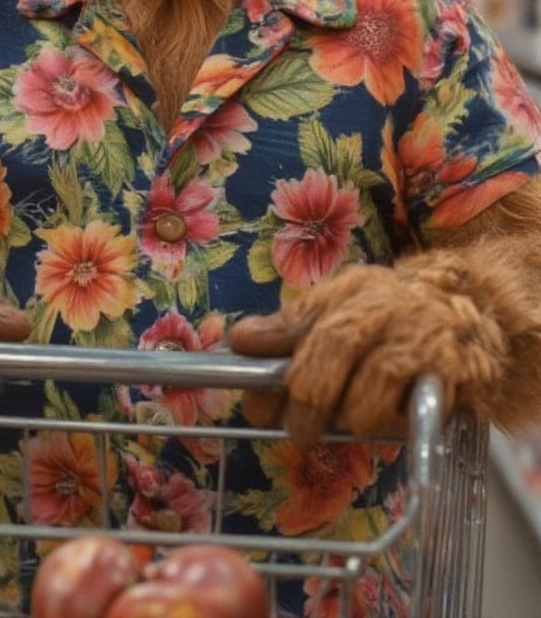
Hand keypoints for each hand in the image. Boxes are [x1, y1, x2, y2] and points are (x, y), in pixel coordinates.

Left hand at [227, 259, 506, 442]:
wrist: (476, 310)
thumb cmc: (394, 316)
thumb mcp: (344, 310)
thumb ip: (294, 328)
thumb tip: (242, 341)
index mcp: (351, 289)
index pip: (304, 319)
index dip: (274, 359)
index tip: (254, 400)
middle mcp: (385, 305)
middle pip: (336, 345)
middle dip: (309, 396)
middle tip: (299, 428)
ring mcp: (419, 337)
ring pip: (372, 387)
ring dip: (355, 415)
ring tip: (354, 419)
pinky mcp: (450, 372)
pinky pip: (413, 412)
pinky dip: (395, 424)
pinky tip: (394, 421)